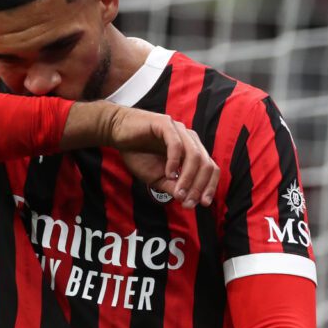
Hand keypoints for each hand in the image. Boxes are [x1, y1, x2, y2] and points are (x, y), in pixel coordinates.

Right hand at [60, 101, 219, 207]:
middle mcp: (190, 139)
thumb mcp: (156, 178)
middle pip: (206, 164)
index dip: (209, 187)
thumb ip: (172, 187)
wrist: (117, 134)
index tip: (203, 204)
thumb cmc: (138, 153)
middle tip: (187, 202)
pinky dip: (174, 161)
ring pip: (194, 155)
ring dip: (188, 177)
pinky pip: (176, 144)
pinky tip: (168, 173)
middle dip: (199, 186)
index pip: (211, 168)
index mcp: (192, 150)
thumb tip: (185, 200)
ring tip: (178, 192)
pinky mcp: (165, 124)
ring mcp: (179, 130)